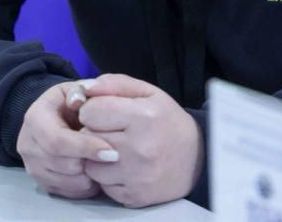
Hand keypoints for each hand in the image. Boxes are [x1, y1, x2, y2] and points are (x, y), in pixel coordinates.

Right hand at [17, 80, 116, 199]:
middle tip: (114, 160)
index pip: (57, 140)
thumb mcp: (75, 90)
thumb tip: (79, 101)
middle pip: (61, 164)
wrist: (56, 117)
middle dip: (90, 164)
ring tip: (107, 164)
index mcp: (35, 117)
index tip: (112, 151)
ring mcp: (31, 165)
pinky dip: (84, 187)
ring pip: (64, 181)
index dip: (85, 147)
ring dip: (89, 177)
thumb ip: (80, 92)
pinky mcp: (40, 181)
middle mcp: (27, 144)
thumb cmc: (72, 102)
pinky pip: (64, 192)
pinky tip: (97, 173)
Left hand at [74, 74, 204, 207]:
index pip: (90, 112)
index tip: (103, 113)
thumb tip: (85, 88)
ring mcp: (136, 175)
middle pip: (87, 138)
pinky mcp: (133, 196)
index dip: (93, 110)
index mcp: (143, 116)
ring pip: (90, 165)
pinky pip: (102, 185)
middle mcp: (139, 148)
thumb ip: (115, 84)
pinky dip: (108, 177)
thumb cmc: (168, 122)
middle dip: (94, 132)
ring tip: (116, 150)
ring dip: (97, 158)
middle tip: (112, 131)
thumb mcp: (148, 93)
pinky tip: (123, 167)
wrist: (196, 159)